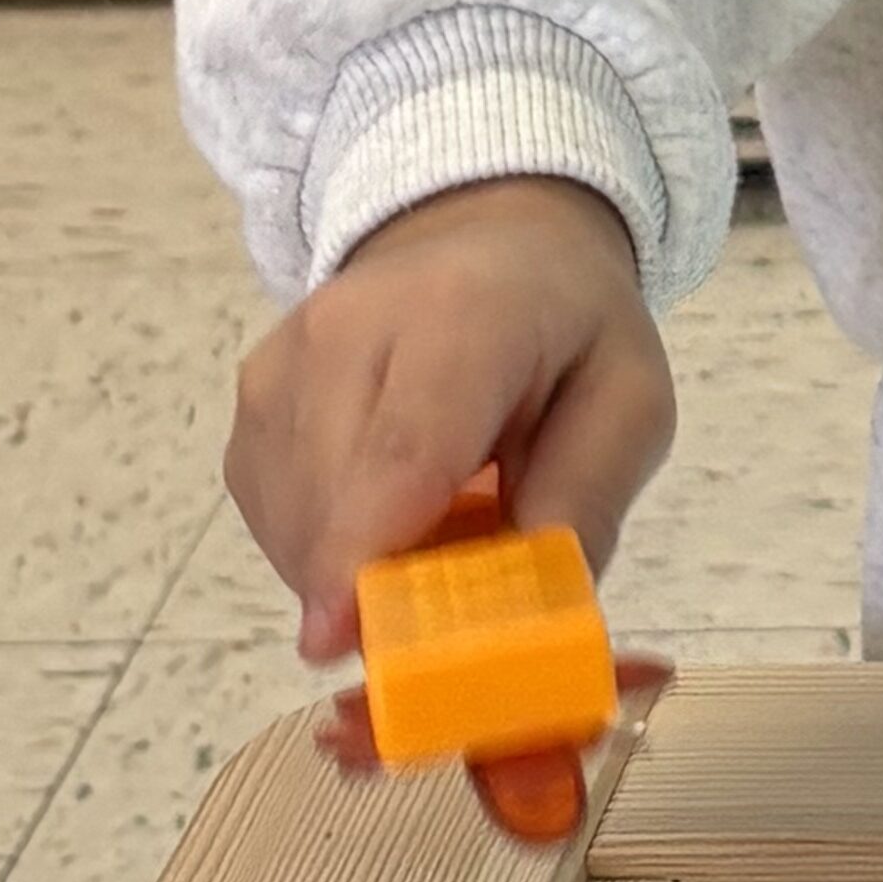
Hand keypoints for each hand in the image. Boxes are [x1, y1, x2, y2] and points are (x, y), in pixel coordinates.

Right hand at [224, 176, 677, 663]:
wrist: (489, 241)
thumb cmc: (570, 332)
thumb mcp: (628, 402)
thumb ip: (586, 499)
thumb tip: (530, 613)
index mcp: (464, 315)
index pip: (402, 448)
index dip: (366, 551)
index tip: (335, 640)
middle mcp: (347, 328)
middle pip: (334, 499)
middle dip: (375, 588)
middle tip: (446, 624)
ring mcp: (284, 360)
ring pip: (293, 517)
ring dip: (353, 570)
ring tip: (436, 532)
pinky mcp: (254, 396)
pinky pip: (272, 509)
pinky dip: (323, 546)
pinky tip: (386, 518)